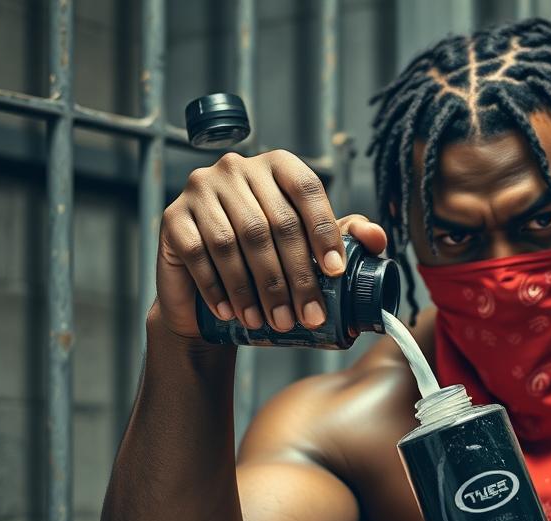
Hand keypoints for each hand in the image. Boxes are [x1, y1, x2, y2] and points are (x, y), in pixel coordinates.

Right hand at [155, 149, 386, 337]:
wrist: (208, 290)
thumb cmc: (268, 264)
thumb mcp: (309, 247)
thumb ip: (344, 237)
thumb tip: (377, 238)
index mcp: (277, 167)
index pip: (307, 190)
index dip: (324, 231)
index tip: (335, 274)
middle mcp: (237, 168)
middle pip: (274, 224)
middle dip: (295, 278)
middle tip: (308, 317)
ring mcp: (200, 189)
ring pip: (237, 242)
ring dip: (259, 290)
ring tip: (276, 323)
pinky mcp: (173, 218)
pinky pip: (200, 254)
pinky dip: (220, 289)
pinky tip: (236, 314)